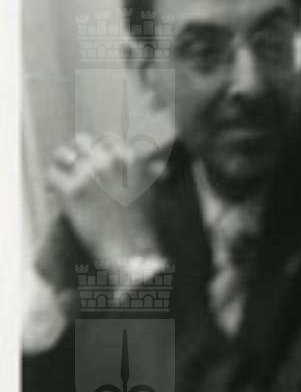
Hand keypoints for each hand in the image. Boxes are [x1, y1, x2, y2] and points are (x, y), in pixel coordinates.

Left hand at [45, 133, 163, 276]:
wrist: (132, 252)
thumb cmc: (144, 227)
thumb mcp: (152, 194)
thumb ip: (151, 174)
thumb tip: (158, 166)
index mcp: (128, 158)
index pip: (108, 140)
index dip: (100, 149)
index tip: (95, 158)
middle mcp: (107, 161)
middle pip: (84, 142)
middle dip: (80, 152)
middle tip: (75, 163)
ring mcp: (87, 175)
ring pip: (65, 153)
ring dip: (62, 160)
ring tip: (62, 170)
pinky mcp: (71, 191)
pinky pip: (52, 175)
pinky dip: (51, 183)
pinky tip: (53, 192)